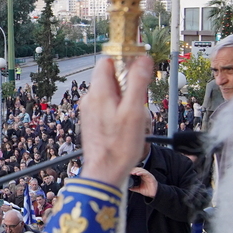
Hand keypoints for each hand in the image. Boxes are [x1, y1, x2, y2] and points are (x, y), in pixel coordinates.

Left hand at [80, 54, 154, 185]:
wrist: (105, 173)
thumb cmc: (119, 147)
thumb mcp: (134, 111)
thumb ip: (138, 83)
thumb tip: (142, 59)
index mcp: (98, 92)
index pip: (108, 61)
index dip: (125, 61)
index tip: (139, 69)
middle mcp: (90, 99)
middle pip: (112, 78)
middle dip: (130, 85)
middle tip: (140, 102)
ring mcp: (90, 111)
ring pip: (112, 94)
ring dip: (127, 101)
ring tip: (135, 119)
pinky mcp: (93, 122)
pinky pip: (109, 108)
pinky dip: (121, 112)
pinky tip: (128, 127)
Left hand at [129, 167, 157, 198]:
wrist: (154, 194)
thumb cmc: (148, 190)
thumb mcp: (139, 189)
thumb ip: (134, 188)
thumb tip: (129, 188)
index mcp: (142, 177)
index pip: (136, 171)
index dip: (132, 171)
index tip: (127, 172)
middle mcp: (145, 175)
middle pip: (139, 170)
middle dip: (134, 170)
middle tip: (129, 172)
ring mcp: (148, 176)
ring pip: (142, 170)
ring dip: (137, 171)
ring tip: (133, 172)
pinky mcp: (151, 177)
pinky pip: (146, 173)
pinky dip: (142, 173)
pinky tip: (138, 174)